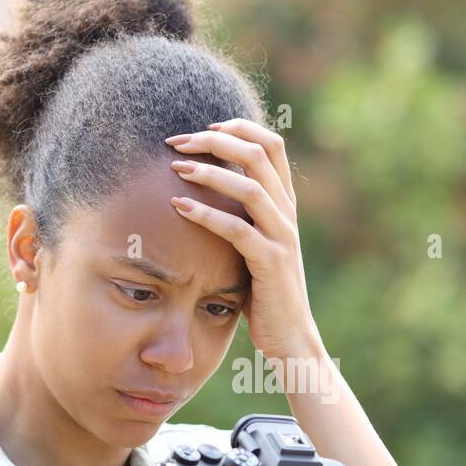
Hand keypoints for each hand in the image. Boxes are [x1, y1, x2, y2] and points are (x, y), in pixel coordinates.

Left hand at [165, 119, 323, 361]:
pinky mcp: (270, 263)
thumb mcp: (256, 247)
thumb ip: (243, 218)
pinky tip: (178, 207)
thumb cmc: (265, 295)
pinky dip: (205, 214)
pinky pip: (237, 230)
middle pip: (258, 154)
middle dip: (215, 140)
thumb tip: (206, 196)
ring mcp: (282, 237)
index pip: (271, 144)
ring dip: (208, 172)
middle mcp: (287, 214)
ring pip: (250, 187)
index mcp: (285, 204)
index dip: (239, 127)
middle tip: (177, 141)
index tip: (204, 129)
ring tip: (174, 167)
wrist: (291, 338)